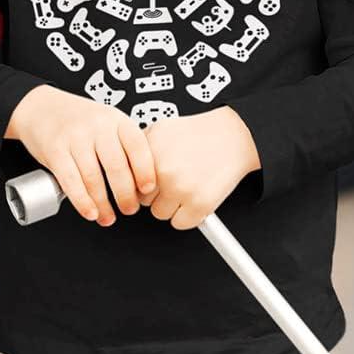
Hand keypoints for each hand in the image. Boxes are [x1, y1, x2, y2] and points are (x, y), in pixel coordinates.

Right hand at [8, 86, 156, 225]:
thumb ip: (125, 144)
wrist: (42, 108)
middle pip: (116, 166)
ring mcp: (75, 138)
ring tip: (108, 216)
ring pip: (93, 177)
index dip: (145, 170)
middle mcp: (97, 126)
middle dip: (125, 194)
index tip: (148, 189)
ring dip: (103, 204)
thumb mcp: (108, 121)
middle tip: (129, 209)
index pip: (137, 146)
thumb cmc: (80, 119)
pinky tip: (90, 212)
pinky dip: (82, 201)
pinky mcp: (56, 151)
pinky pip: (71, 181)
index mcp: (116, 119)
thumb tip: (145, 179)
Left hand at [136, 106, 259, 229]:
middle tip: (172, 179)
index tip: (148, 180)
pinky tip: (194, 197)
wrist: (231, 136)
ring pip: (160, 214)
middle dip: (155, 193)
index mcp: (149, 152)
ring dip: (171, 205)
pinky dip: (188, 215)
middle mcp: (163, 171)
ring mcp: (181, 189)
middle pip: (142, 200)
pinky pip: (180, 223)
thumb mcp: (161, 129)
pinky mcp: (199, 205)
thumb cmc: (199, 134)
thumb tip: (122, 165)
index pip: (129, 181)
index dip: (140, 181)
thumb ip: (138, 147)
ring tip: (184, 186)